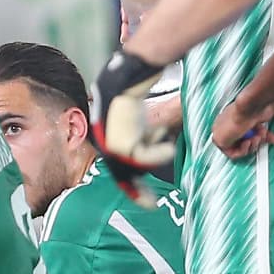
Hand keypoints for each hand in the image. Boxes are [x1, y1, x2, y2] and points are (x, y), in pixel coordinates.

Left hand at [92, 50, 176, 199]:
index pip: (116, 162)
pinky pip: (138, 155)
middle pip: (118, 171)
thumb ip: (146, 128)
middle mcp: (104, 136)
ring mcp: (109, 136)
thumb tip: (159, 138)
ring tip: (168, 150)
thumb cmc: (137, 85)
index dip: (128, 181)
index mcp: (107, 133)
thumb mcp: (140, 112)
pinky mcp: (119, 134)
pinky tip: (168, 146)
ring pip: (129, 164)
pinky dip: (155, 153)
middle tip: (150, 205)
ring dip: (151, 160)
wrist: (132, 68)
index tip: (143, 197)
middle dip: (134, 190)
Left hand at [212, 94, 273, 159]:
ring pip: (240, 147)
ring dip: (252, 144)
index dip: (262, 137)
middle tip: (264, 136)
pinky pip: (234, 154)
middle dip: (258, 140)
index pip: (248, 131)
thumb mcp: (270, 110)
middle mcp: (227, 125)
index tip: (272, 138)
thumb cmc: (254, 107)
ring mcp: (222, 133)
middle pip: (245, 140)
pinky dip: (244, 150)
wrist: (247, 108)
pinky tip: (247, 141)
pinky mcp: (219, 141)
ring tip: (256, 137)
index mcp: (235, 117)